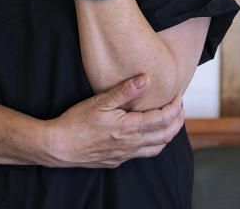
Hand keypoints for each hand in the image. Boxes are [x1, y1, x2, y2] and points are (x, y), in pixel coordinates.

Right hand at [44, 74, 184, 168]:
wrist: (59, 146)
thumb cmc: (76, 122)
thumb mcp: (100, 101)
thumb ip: (125, 91)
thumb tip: (146, 79)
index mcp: (129, 128)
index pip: (162, 119)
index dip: (174, 108)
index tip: (179, 97)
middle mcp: (131, 144)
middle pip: (165, 136)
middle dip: (177, 122)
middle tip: (180, 108)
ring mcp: (124, 155)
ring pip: (156, 148)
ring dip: (168, 135)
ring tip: (170, 122)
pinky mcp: (116, 161)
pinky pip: (143, 154)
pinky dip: (154, 144)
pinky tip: (148, 136)